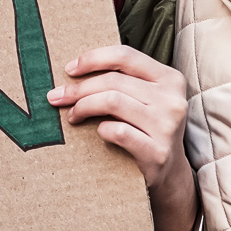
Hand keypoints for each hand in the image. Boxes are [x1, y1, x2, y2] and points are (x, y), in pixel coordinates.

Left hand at [50, 46, 196, 230]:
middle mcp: (172, 99)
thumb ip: (123, 81)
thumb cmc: (148, 129)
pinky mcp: (157, 151)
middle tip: (57, 97)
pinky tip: (98, 132)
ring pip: (113, 101)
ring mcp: (167, 126)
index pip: (126, 56)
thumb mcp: (146, 99)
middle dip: (79, 88)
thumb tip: (74, 73)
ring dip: (84, 107)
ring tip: (72, 116)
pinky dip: (101, 129)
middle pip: (114, 80)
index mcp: (170, 79)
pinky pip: (118, 132)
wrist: (170, 173)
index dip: (93, 59)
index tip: (69, 69)